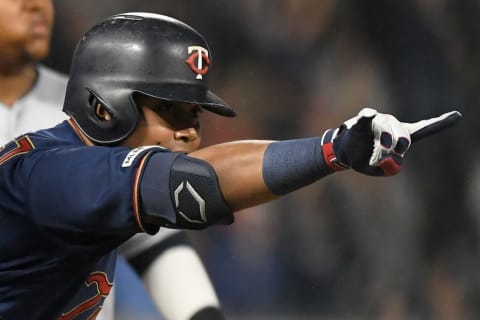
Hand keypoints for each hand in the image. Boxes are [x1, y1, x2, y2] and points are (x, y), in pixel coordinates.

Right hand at [320, 107, 461, 175]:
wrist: (344, 153)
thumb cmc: (363, 159)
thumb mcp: (376, 169)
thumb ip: (387, 168)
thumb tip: (393, 161)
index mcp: (401, 136)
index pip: (424, 128)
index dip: (441, 122)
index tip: (458, 115)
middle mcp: (393, 126)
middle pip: (403, 133)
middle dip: (400, 144)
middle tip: (396, 152)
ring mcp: (378, 122)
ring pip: (385, 128)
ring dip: (385, 139)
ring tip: (381, 149)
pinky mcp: (361, 121)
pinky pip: (365, 116)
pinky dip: (367, 115)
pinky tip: (370, 114)